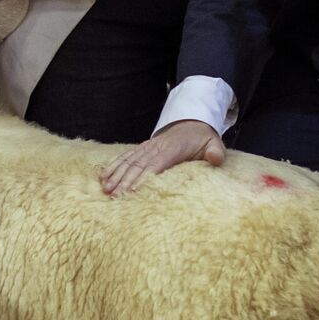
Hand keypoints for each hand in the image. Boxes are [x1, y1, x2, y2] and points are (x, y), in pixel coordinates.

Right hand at [100, 120, 224, 195]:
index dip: (143, 177)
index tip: (133, 190)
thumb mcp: (214, 143)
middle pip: (138, 166)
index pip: (156, 164)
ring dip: (116, 176)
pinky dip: (113, 166)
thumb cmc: (202, 139)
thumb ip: (215, 152)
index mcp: (172, 148)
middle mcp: (155, 147)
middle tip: (114, 197)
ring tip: (106, 190)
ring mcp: (146, 147)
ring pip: (128, 162)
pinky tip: (103, 176)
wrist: (191, 122)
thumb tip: (216, 159)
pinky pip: (124, 157)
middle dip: (124, 182)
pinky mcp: (141, 149)